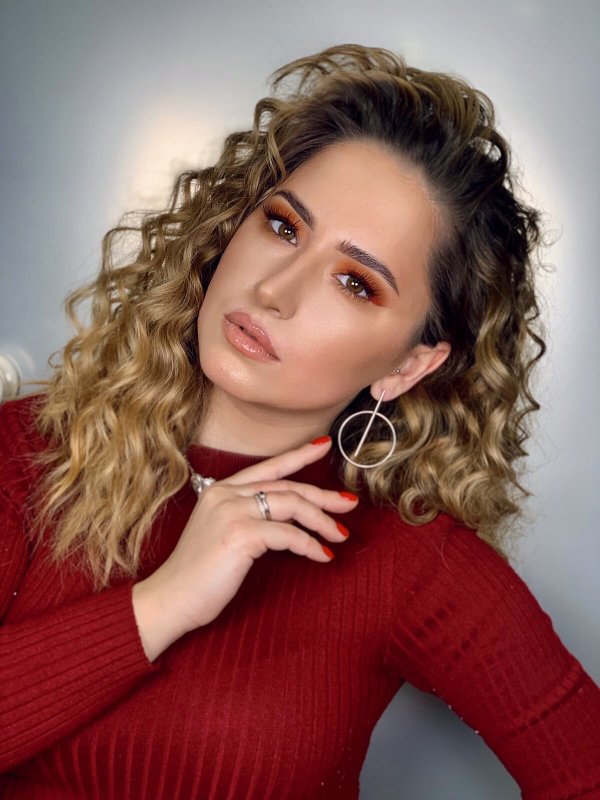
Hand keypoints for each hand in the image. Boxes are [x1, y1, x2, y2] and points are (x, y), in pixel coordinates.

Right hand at [132, 436, 356, 660]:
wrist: (171, 599)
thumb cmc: (199, 575)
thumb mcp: (222, 534)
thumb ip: (247, 517)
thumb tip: (287, 520)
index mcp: (221, 490)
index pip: (268, 467)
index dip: (299, 455)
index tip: (324, 446)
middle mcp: (226, 494)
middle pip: (287, 486)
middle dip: (322, 495)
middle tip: (349, 503)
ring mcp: (232, 512)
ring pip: (292, 505)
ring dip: (322, 520)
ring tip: (340, 534)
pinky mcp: (240, 534)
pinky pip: (288, 534)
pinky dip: (310, 545)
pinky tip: (323, 556)